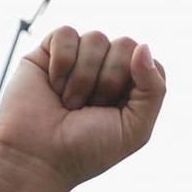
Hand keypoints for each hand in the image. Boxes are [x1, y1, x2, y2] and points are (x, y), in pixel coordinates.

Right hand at [0, 27, 165, 190]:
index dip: (136, 83)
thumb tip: (143, 46)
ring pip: (96, 38)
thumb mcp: (135, 129)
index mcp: (130, 89)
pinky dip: (62, 63)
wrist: (37, 157)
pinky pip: (66, 33)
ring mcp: (78, 59)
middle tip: (90, 109)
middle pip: (126, 45)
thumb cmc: (87, 150)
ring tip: (69, 103)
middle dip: (109, 80)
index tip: (115, 111)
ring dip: (83, 78)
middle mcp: (106, 70)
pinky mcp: (49, 51)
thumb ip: (154, 90)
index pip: (149, 62)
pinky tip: (53, 86)